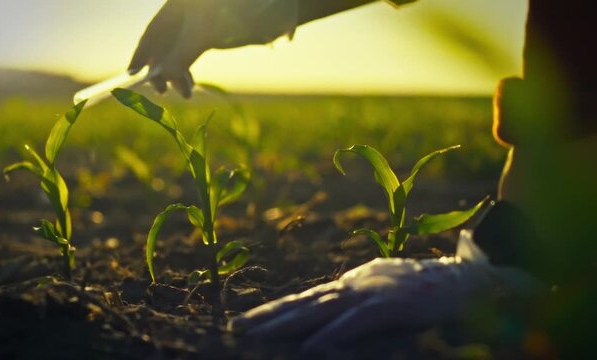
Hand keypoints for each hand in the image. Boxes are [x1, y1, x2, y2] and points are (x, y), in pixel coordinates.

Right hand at [129, 0, 298, 97]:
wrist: (279, 9)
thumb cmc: (240, 13)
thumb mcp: (206, 33)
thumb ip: (182, 54)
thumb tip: (164, 77)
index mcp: (180, 5)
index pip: (154, 31)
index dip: (142, 53)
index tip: (133, 75)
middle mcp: (187, 12)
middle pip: (165, 43)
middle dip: (162, 68)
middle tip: (163, 92)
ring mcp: (201, 23)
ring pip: (179, 51)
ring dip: (177, 73)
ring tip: (185, 92)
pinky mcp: (215, 33)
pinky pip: (193, 53)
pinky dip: (188, 69)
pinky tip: (190, 83)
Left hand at [228, 231, 542, 350]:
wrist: (465, 279)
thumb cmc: (424, 289)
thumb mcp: (383, 292)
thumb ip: (356, 305)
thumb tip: (329, 321)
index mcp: (351, 284)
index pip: (305, 298)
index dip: (274, 309)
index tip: (246, 321)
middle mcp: (354, 285)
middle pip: (304, 302)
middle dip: (268, 316)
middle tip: (235, 328)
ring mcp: (372, 292)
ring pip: (321, 309)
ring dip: (287, 324)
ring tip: (256, 337)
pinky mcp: (393, 304)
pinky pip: (357, 322)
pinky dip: (334, 334)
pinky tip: (312, 347)